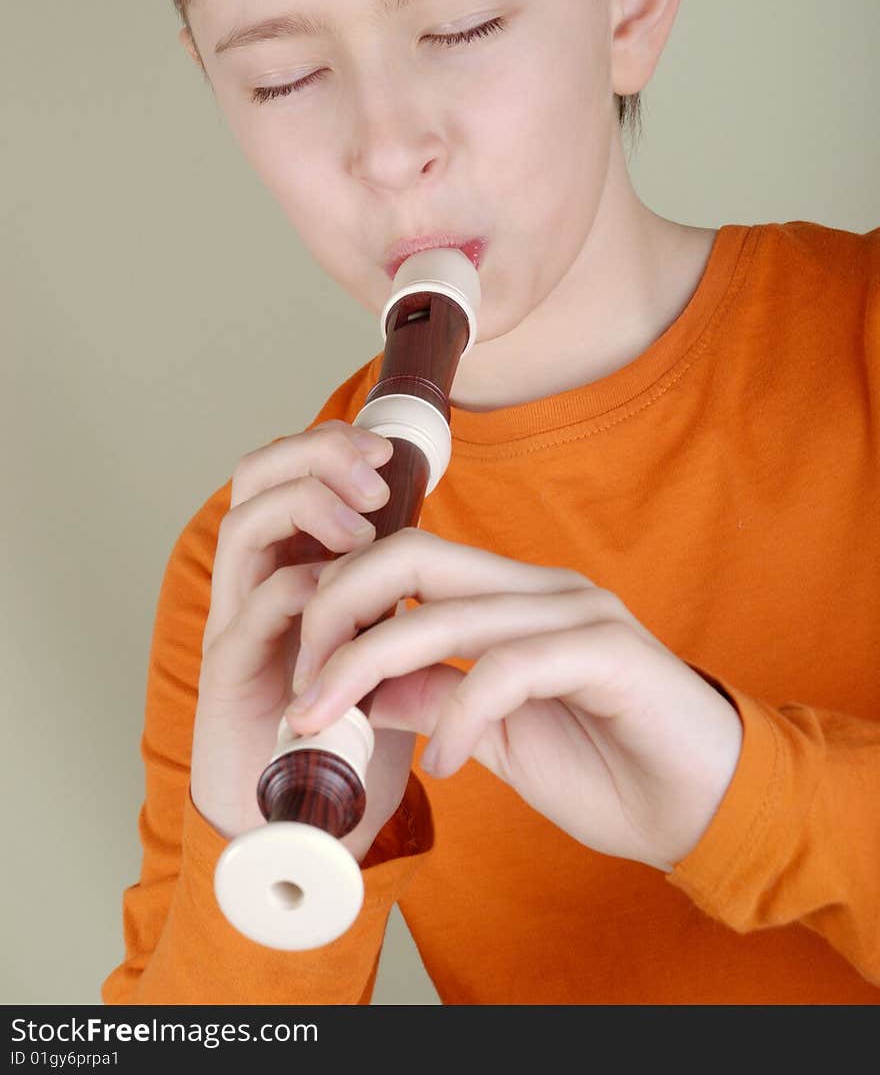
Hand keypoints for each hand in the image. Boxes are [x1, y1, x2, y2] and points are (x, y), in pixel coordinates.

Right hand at [190, 421, 413, 858]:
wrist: (298, 828)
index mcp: (287, 566)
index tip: (389, 450)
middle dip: (314, 453)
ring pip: (244, 525)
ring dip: (306, 506)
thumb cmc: (346, 736)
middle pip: (255, 476)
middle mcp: (253, 583)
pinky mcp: (229, 675)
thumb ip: (393, 602)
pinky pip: (252, 609)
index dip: (330, 444)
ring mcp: (236, 624)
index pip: (290, 471)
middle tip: (373, 467)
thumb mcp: (379, 650)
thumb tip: (444, 552)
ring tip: (360, 523)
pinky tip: (338, 593)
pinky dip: (298, 588)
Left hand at [287, 529, 743, 870]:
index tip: (298, 668)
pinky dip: (460, 717)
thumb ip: (433, 697)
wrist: (705, 807)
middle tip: (298, 689)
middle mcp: (542, 589)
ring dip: (369, 668)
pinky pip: (509, 669)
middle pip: (412, 556)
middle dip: (336, 612)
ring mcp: (578, 613)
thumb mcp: (493, 734)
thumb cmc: (607, 767)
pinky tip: (443, 764)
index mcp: (512, 597)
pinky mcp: (609, 652)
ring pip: (448, 611)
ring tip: (330, 725)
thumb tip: (363, 689)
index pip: (405, 559)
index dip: (339, 600)